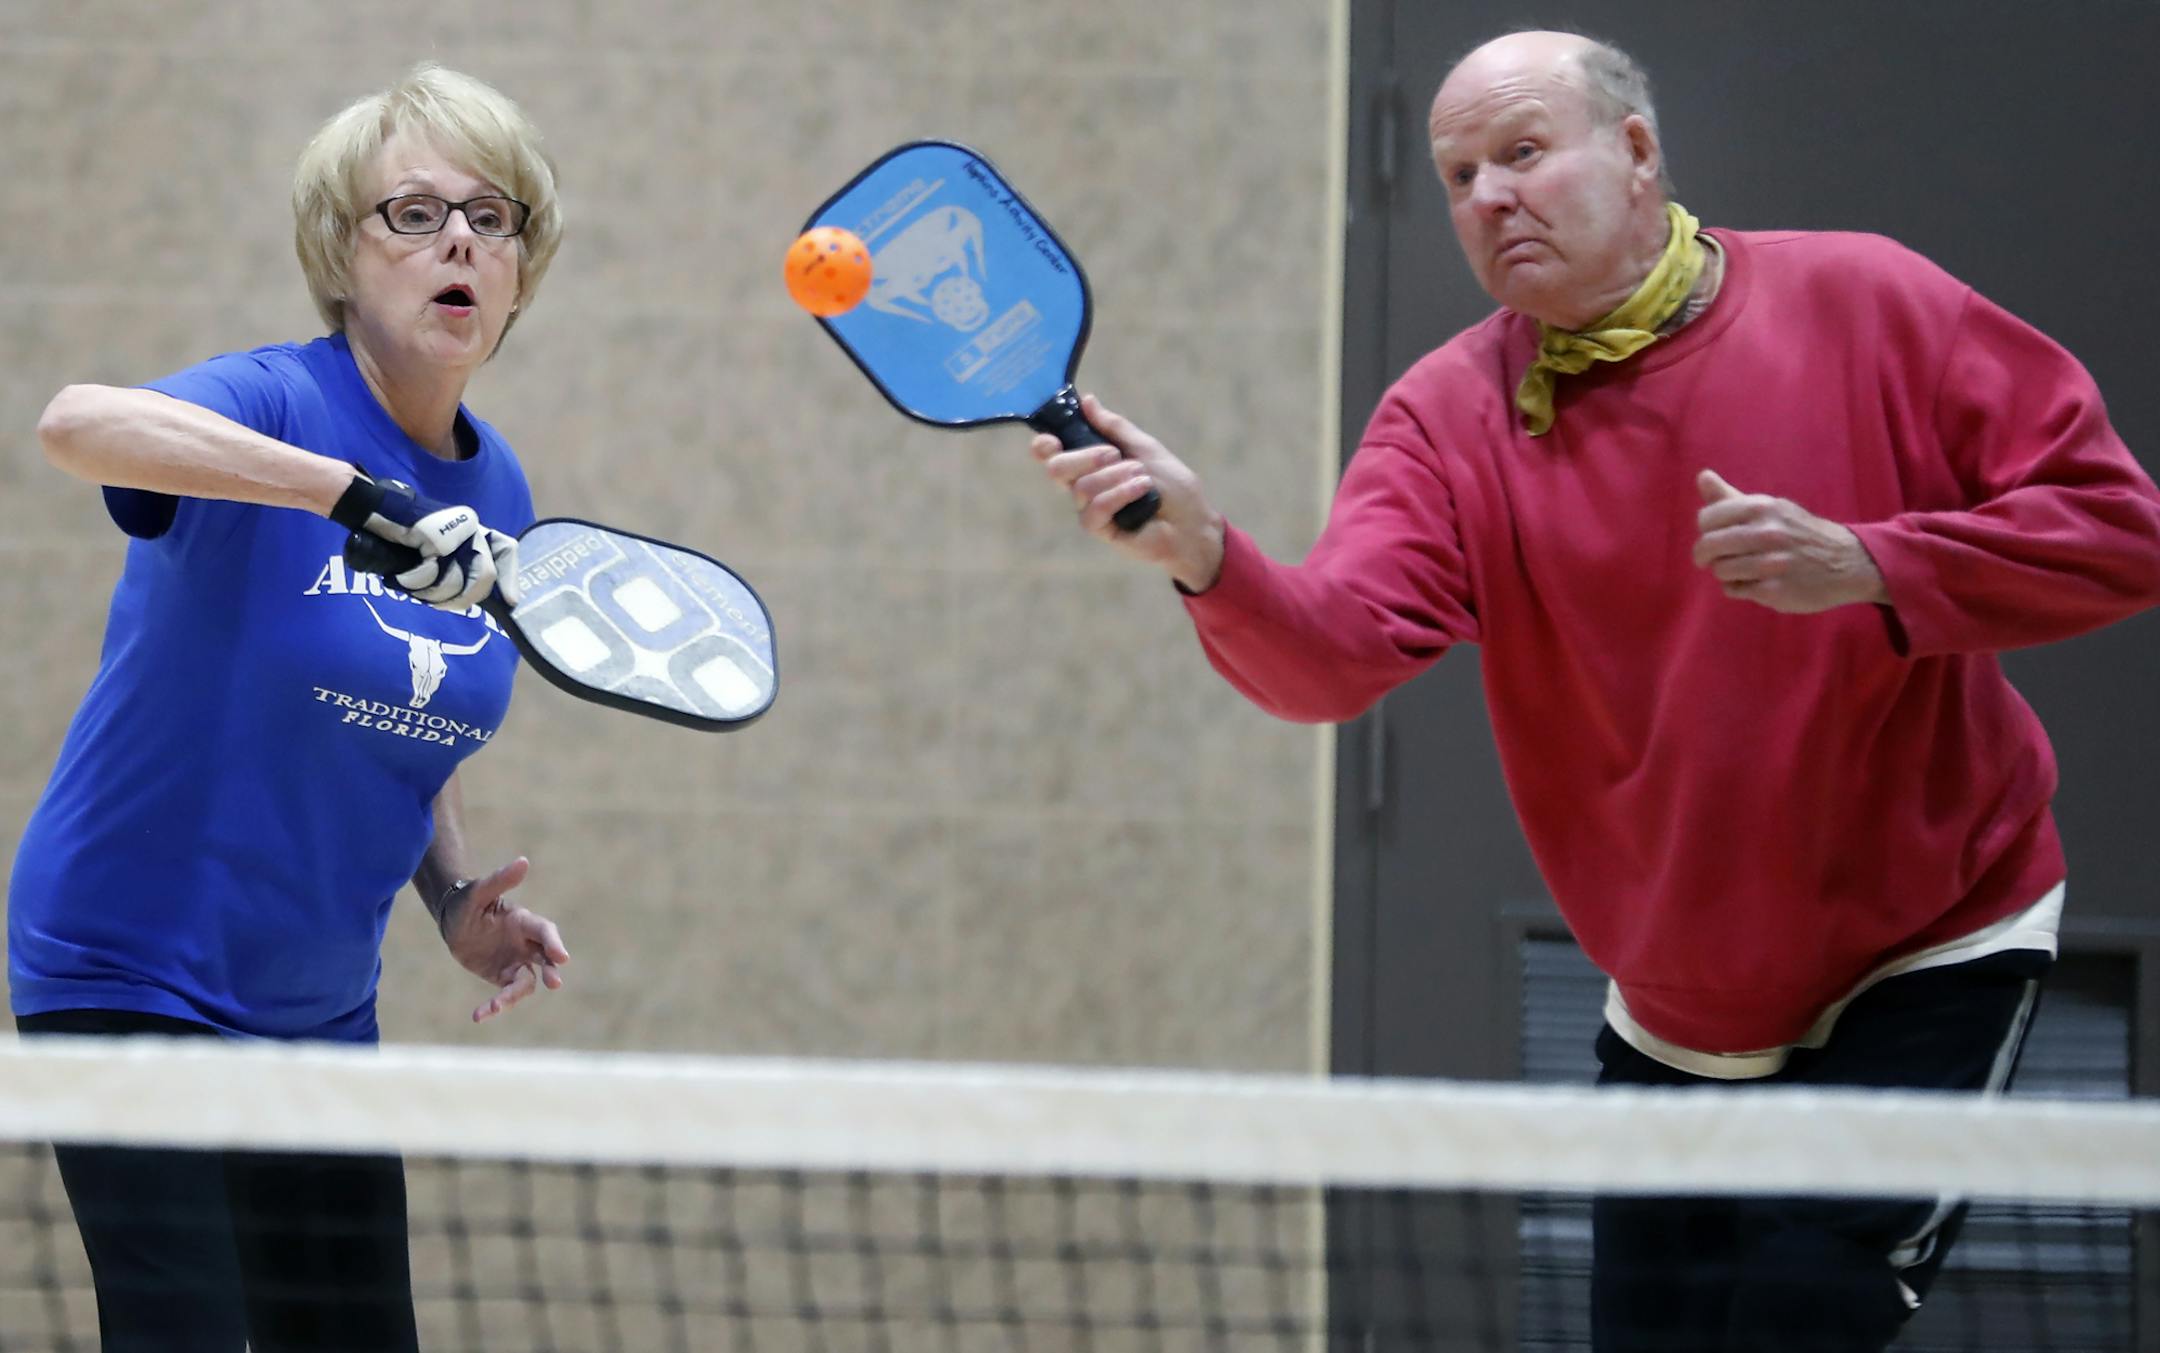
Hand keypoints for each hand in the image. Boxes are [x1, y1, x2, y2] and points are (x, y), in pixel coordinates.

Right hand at [330, 471, 508, 609]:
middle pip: (483, 577)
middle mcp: (469, 526)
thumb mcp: (440, 550)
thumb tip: (488, 597)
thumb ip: (462, 568)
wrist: (371, 508)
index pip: (506, 549)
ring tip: (415, 581)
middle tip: (438, 599)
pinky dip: (414, 581)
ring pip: (455, 582)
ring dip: (431, 591)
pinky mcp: (431, 534)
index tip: (509, 601)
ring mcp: (451, 528)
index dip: (510, 579)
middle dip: (461, 597)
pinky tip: (405, 572)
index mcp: (473, 528)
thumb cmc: (403, 536)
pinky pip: (430, 575)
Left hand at [434, 857, 569, 1022]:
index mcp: (524, 922)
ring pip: (526, 982)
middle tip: (554, 982)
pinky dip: (495, 1006)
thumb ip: (501, 880)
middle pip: (545, 960)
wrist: (453, 920)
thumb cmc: (468, 901)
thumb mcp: (480, 891)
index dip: (554, 943)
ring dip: (513, 996)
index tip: (562, 958)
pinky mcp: (503, 977)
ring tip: (494, 1006)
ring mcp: (516, 962)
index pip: (545, 932)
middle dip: (551, 970)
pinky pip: (505, 994)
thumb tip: (523, 861)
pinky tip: (479, 1015)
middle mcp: (525, 944)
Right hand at [1030, 394, 1226, 591]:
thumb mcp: (1145, 447)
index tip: (1051, 439)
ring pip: (1081, 487)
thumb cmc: (1173, 486)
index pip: (1054, 454)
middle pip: (1057, 469)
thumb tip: (1087, 401)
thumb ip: (1114, 427)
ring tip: (1143, 477)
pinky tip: (1141, 490)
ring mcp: (1092, 509)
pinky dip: (1120, 494)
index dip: (1045, 446)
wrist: (1194, 521)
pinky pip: (1095, 509)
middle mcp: (1086, 486)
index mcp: (1092, 463)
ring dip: (1116, 476)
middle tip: (1114, 454)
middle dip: (1084, 456)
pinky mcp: (1102, 530)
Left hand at [1692, 470, 1888, 613]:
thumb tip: (1702, 476)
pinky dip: (1739, 588)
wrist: (1846, 561)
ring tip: (1742, 570)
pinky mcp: (1774, 590)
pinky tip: (1755, 583)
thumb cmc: (1798, 532)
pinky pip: (1734, 590)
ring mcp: (1771, 563)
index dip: (1706, 531)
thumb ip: (1731, 497)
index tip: (1714, 536)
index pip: (1707, 519)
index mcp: (1762, 508)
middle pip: (1708, 546)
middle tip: (1715, 560)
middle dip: (1706, 555)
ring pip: (1720, 570)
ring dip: (1724, 573)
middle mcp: (1767, 532)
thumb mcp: (1770, 509)